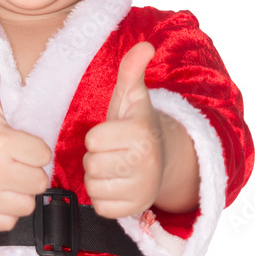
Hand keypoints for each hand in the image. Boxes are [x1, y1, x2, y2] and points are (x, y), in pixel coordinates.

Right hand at [0, 51, 51, 231]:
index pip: (43, 155)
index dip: (33, 149)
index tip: (17, 143)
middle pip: (39, 182)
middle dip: (29, 171)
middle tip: (11, 161)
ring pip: (28, 204)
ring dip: (20, 193)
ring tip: (4, 177)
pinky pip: (11, 221)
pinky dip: (6, 211)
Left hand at [83, 42, 163, 218]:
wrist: (163, 160)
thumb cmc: (137, 125)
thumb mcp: (132, 97)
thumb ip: (131, 70)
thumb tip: (145, 45)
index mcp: (141, 134)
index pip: (93, 140)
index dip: (97, 136)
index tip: (112, 133)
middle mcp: (145, 164)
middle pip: (91, 163)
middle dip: (96, 157)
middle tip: (113, 151)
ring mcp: (142, 190)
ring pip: (93, 185)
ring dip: (98, 176)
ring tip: (115, 166)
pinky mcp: (135, 210)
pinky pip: (100, 206)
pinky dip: (103, 197)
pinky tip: (117, 184)